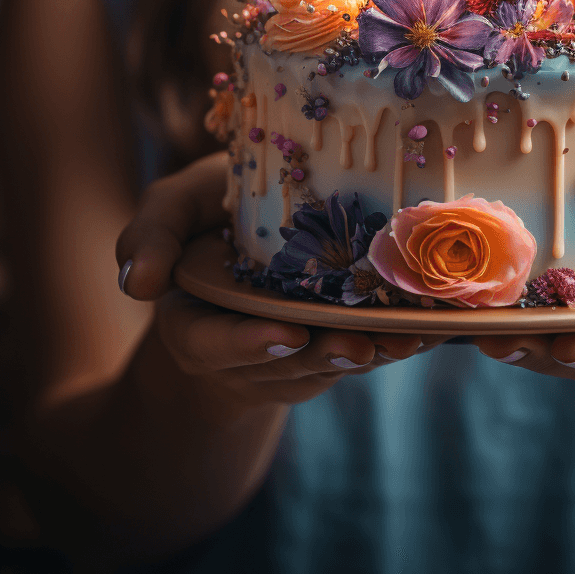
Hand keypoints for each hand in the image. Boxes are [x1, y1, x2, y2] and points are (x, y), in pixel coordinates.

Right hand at [115, 153, 438, 411]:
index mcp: (198, 321)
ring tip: (410, 335)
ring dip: (375, 350)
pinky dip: (399, 333)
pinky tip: (435, 321)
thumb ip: (152, 234)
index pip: (211, 345)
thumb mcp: (175, 209)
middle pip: (288, 364)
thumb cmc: (209, 217)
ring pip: (337, 361)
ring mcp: (300, 350)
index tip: (285, 333)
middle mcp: (251, 348)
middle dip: (326, 356)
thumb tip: (140, 284)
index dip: (245, 344)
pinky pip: (369, 343)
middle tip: (360, 344)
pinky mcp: (341, 337)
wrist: (248, 238)